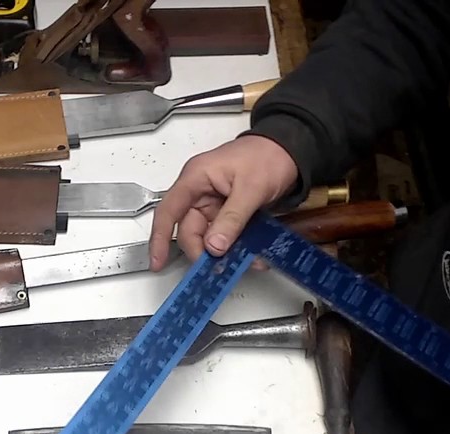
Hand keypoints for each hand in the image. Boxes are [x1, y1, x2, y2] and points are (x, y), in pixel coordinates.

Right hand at [148, 136, 297, 270]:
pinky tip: (253, 255)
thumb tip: (214, 246)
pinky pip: (227, 236)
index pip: (168, 211)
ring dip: (226, 253)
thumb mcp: (251, 188)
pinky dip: (238, 248)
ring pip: (210, 238)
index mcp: (196, 178)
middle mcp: (200, 193)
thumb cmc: (268, 156)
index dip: (159, 238)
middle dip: (204, 252)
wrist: (291, 151)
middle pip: (190, 231)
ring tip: (247, 261)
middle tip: (222, 268)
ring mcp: (215, 205)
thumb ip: (232, 218)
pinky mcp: (229, 214)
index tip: (157, 262)